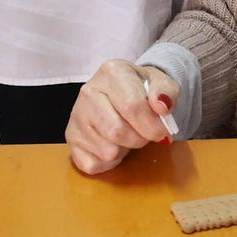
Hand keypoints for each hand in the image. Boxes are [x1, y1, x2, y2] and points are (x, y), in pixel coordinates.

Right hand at [66, 60, 179, 175]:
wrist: (124, 91)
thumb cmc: (143, 89)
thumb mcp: (161, 83)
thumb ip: (166, 92)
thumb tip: (161, 106)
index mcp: (111, 72)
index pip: (133, 107)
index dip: (153, 126)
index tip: (162, 130)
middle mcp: (88, 91)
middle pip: (117, 132)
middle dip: (139, 139)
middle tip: (143, 132)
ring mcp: (76, 116)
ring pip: (107, 151)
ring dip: (124, 149)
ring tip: (126, 133)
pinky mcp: (70, 138)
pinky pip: (93, 164)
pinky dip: (109, 162)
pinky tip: (112, 143)